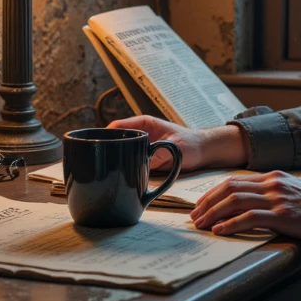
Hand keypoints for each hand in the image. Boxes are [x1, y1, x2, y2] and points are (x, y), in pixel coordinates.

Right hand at [107, 114, 248, 171]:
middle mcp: (139, 134)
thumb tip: (140, 164)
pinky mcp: (144, 158)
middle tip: (96, 163)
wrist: (203, 151)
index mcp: (144, 124)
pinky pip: (129, 161)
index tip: (96, 146)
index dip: (104, 135)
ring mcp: (141, 146)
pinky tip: (115, 176)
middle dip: (106, 149)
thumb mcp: (175, 149)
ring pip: (120, 151)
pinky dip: (123, 167)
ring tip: (101, 170)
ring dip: (113, 159)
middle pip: (115, 139)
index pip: (117, 126)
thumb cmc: (192, 144)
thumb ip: (158, 156)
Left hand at [190, 170, 300, 244]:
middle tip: (194, 217)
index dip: (213, 192)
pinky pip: (250, 217)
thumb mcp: (296, 193)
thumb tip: (253, 205)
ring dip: (213, 213)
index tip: (201, 205)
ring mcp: (278, 198)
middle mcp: (273, 183)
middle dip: (207, 202)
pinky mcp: (284, 215)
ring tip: (201, 225)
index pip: (235, 180)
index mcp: (275, 177)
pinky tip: (220, 231)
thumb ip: (275, 194)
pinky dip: (231, 224)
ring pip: (235, 200)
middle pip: (229, 187)